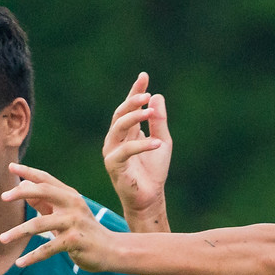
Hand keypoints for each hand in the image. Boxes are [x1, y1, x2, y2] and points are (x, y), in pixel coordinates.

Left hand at [0, 164, 122, 270]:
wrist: (111, 250)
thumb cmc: (84, 231)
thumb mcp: (66, 213)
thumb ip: (46, 202)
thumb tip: (22, 187)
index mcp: (70, 195)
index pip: (46, 179)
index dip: (28, 172)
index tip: (10, 167)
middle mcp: (72, 204)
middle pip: (43, 191)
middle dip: (20, 192)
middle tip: (2, 196)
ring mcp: (74, 222)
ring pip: (39, 224)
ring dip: (18, 232)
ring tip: (2, 239)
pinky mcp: (74, 241)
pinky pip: (47, 249)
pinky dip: (32, 257)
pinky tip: (19, 263)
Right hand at [103, 72, 172, 227]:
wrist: (150, 198)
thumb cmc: (153, 172)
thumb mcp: (162, 142)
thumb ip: (159, 121)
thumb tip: (157, 96)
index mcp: (126, 132)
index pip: (128, 107)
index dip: (135, 91)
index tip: (144, 76)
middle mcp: (115, 138)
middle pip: (120, 114)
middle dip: (132, 102)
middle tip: (146, 95)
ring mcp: (112, 151)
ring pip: (119, 128)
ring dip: (134, 118)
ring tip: (150, 112)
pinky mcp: (113, 165)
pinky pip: (125, 150)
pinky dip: (141, 145)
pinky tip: (156, 142)